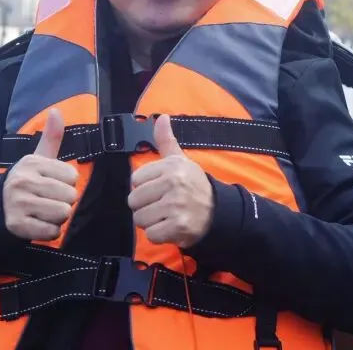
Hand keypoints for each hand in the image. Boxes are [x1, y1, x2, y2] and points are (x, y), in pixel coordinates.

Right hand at [2, 108, 78, 240]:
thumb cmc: (26, 181)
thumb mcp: (38, 158)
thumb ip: (51, 137)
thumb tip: (56, 111)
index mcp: (32, 163)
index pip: (72, 176)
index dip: (66, 183)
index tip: (52, 184)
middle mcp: (23, 181)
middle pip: (70, 196)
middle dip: (63, 201)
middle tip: (48, 200)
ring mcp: (19, 203)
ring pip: (63, 213)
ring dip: (58, 217)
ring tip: (44, 212)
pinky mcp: (17, 224)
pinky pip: (52, 231)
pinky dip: (50, 231)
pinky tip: (39, 223)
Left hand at [128, 115, 213, 247]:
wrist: (218, 212)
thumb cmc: (194, 184)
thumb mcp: (181, 160)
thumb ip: (166, 140)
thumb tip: (161, 117)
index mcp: (171, 166)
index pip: (135, 179)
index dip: (144, 187)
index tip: (157, 189)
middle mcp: (173, 184)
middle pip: (134, 200)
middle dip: (144, 206)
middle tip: (160, 205)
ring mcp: (176, 206)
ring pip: (139, 218)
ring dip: (149, 222)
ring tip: (164, 216)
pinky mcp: (178, 226)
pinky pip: (151, 234)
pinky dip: (157, 235)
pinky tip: (169, 227)